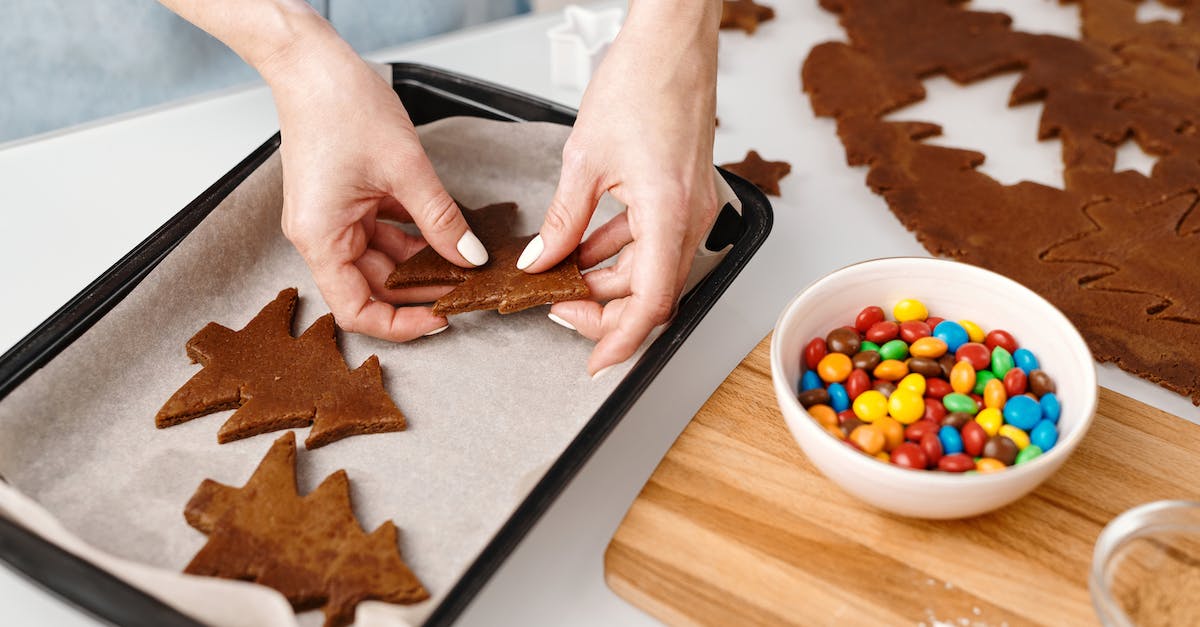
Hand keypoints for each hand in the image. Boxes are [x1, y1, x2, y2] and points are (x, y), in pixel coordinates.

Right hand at [261, 25, 489, 339]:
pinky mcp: (346, 200)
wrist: (313, 64)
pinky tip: (446, 235)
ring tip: (464, 264)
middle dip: (419, 291)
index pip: (356, 309)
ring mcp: (333, 217)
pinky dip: (413, 237)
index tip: (441, 320)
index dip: (400, 324)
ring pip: (382, 260)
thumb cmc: (340, 106)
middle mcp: (321, 235)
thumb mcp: (405, 169)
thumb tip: (469, 257)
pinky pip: (382, 232)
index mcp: (321, 238)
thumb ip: (440, 220)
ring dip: (420, 264)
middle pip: (372, 287)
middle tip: (467, 289)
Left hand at [518, 2, 720, 375]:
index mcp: (669, 214)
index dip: (621, 340)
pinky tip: (582, 247)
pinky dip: (617, 251)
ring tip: (560, 276)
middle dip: (603, 308)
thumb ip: (562, 221)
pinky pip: (651, 240)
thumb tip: (542, 262)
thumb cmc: (640, 83)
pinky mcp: (683, 194)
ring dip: (607, 279)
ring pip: (649, 269)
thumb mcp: (583, 161)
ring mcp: (691, 207)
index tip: (594, 362)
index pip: (652, 303)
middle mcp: (690, 218)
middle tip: (556, 307)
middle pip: (650, 292)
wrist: (673, 41)